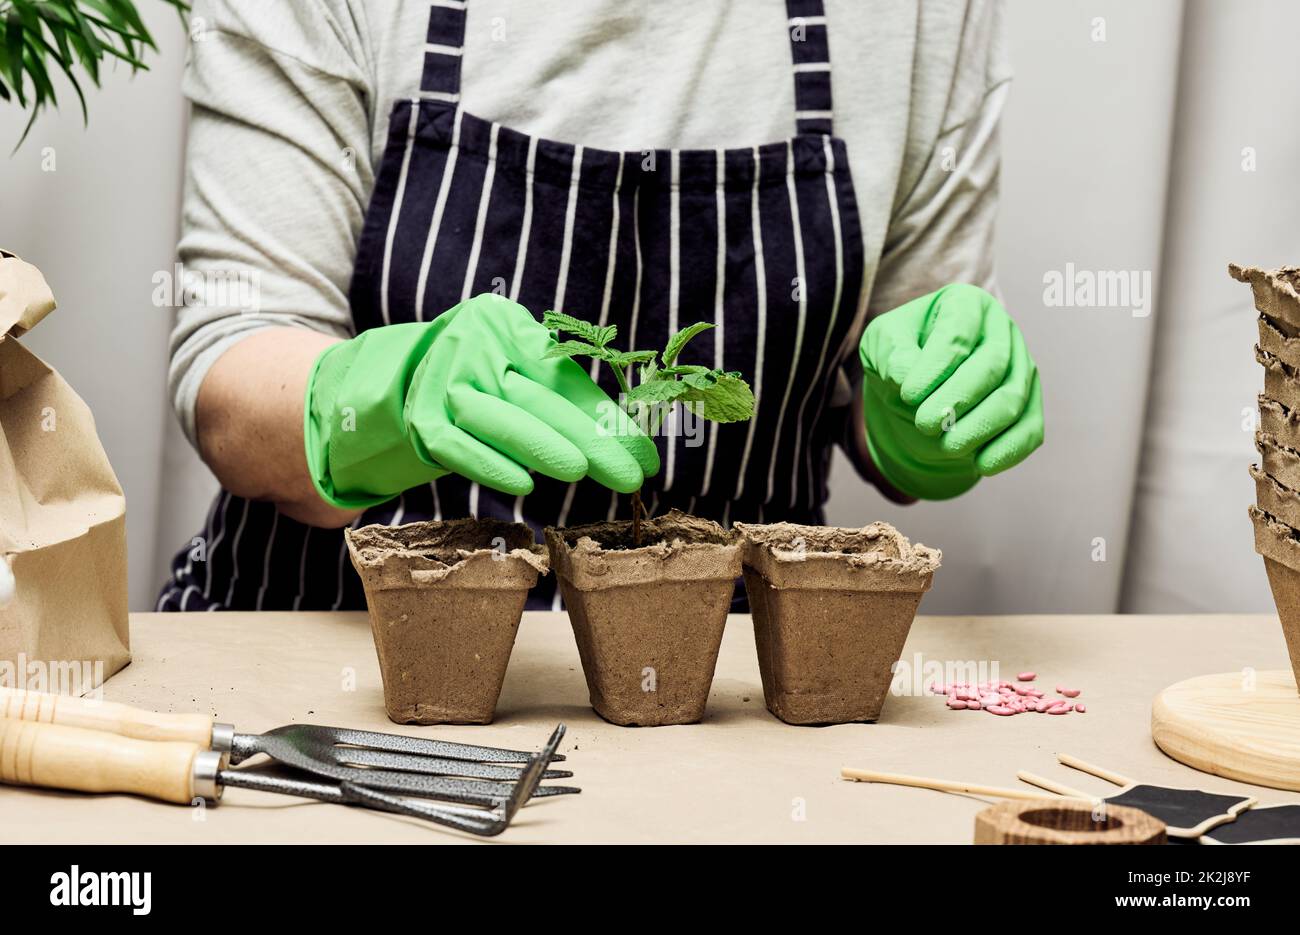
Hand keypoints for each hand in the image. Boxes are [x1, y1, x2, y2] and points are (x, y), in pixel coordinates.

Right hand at [305, 293, 658, 507]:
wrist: (396, 382)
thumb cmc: (480, 381)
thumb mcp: (518, 373)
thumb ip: (562, 400)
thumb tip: (628, 444)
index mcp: (506, 324)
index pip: (565, 376)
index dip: (607, 418)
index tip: (646, 455)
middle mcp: (472, 343)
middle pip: (539, 397)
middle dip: (591, 440)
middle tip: (631, 474)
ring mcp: (441, 379)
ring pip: (498, 417)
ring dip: (542, 446)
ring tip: (583, 471)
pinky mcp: (418, 417)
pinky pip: (456, 445)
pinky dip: (490, 464)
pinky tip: (524, 483)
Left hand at [858, 284, 1042, 499]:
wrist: (917, 386)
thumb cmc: (900, 355)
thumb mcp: (880, 344)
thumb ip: (889, 353)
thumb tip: (905, 376)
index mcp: (966, 305)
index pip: (957, 333)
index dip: (935, 367)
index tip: (907, 395)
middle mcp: (1001, 331)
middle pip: (992, 366)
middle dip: (958, 399)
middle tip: (925, 424)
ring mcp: (1021, 367)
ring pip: (1013, 399)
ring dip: (980, 427)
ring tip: (947, 447)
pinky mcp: (1029, 404)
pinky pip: (1030, 428)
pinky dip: (1009, 449)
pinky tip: (982, 464)